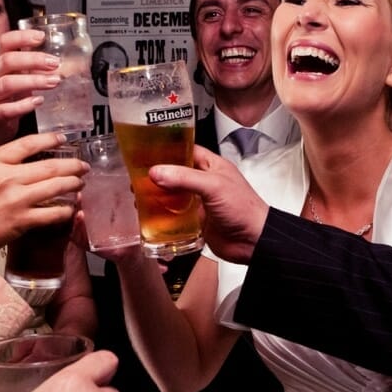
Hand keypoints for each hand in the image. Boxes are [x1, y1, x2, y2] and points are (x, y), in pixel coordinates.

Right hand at [0, 30, 61, 144]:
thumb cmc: (8, 98)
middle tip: (55, 63)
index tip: (41, 36)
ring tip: (54, 82)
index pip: (4, 42)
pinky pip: (6, 109)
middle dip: (33, 59)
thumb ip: (35, 68)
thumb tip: (67, 63)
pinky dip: (23, 105)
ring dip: (33, 81)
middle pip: (7, 61)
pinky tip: (38, 102)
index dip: (22, 37)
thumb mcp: (19, 78)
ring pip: (7, 84)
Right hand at [0, 132, 87, 255]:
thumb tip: (24, 161)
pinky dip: (65, 210)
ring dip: (73, 184)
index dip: (49, 139)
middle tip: (83, 166)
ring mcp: (15, 199)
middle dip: (72, 165)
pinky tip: (70, 209)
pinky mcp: (21, 221)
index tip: (62, 139)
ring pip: (56, 187)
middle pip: (49, 166)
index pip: (28, 143)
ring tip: (80, 184)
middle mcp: (6, 177)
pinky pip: (52, 213)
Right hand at [148, 146, 267, 263]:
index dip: (168, 149)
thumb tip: (157, 172)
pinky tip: (150, 216)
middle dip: (157, 175)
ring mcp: (199, 202)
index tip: (147, 150)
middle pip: (175, 173)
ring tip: (138, 195)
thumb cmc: (244, 209)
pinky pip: (175, 216)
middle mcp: (205, 182)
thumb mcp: (214, 186)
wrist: (253, 242)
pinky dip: (163, 216)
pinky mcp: (196, 221)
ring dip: (157, 196)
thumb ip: (184, 178)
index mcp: (212, 166)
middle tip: (137, 175)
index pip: (186, 150)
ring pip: (173, 195)